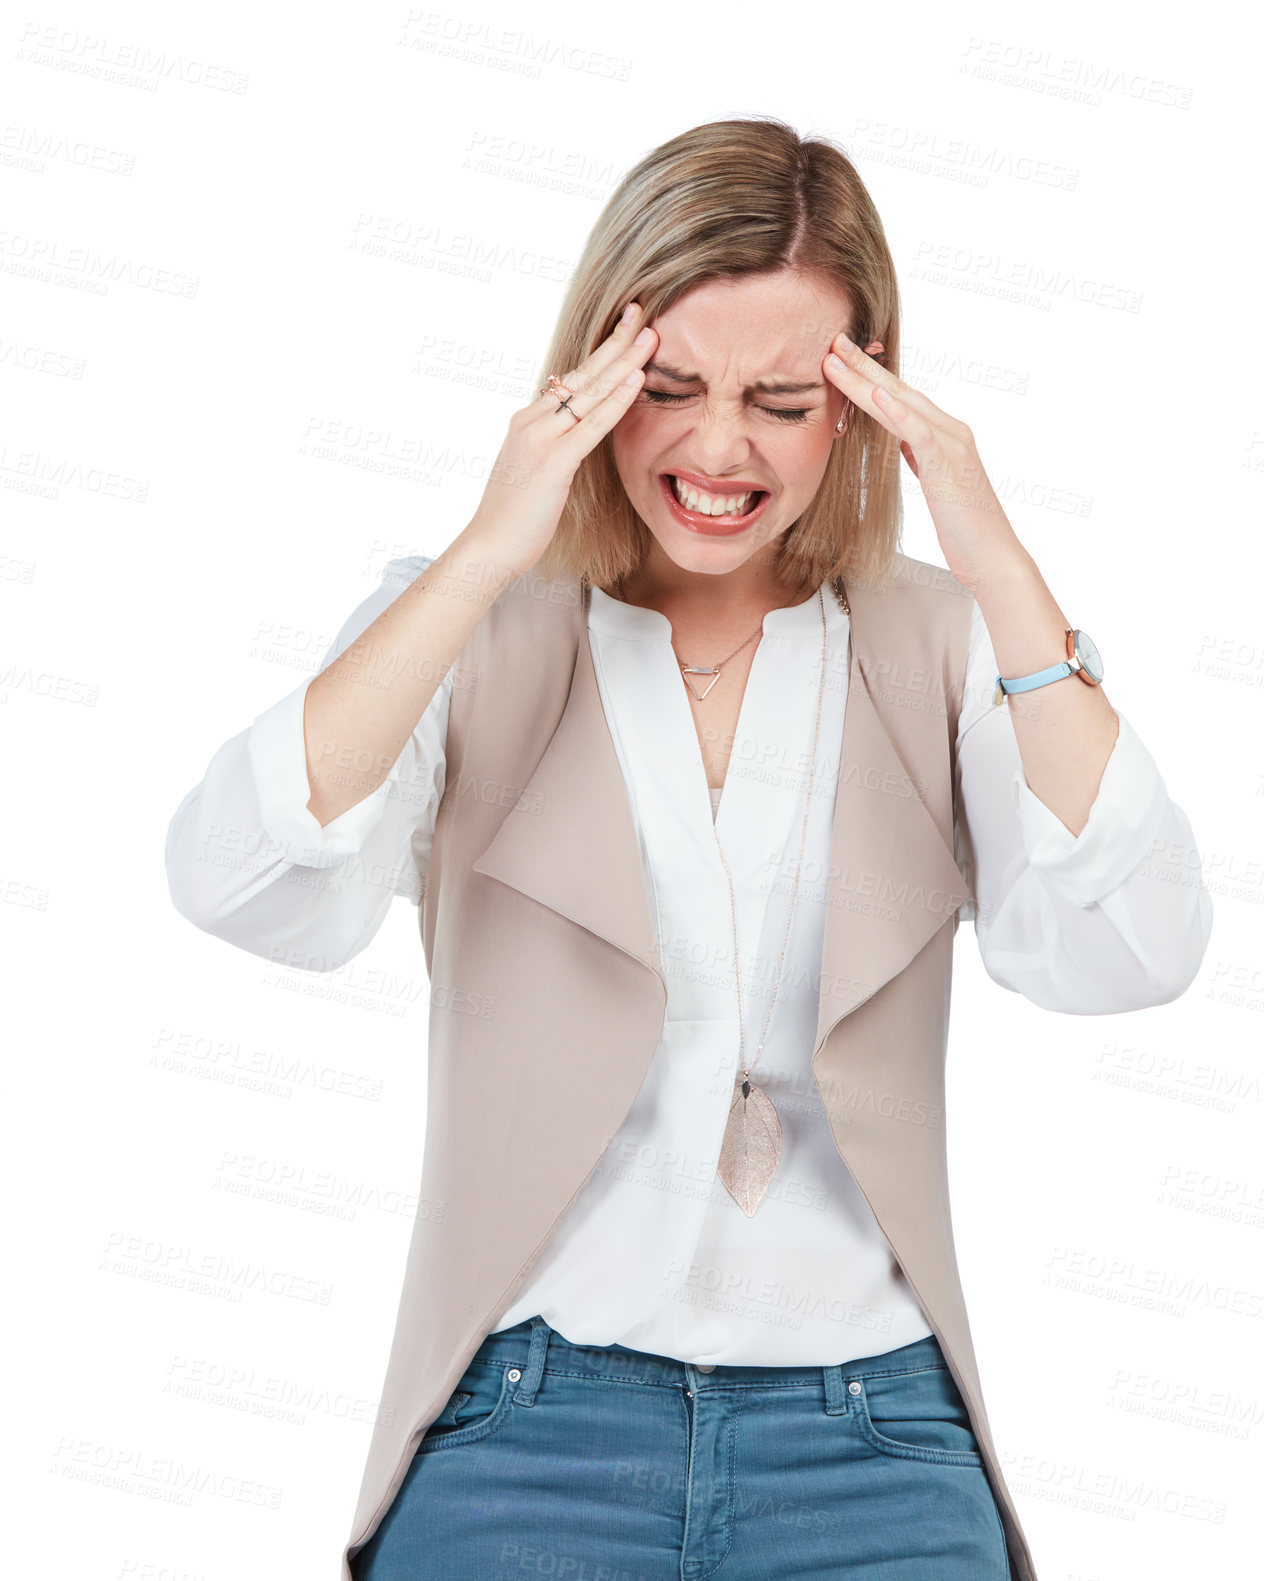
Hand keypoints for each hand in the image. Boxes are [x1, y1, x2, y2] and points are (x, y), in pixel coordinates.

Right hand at [467, 303, 657, 578]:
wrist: (488, 547)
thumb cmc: (514, 518)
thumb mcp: (535, 473)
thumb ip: (555, 449)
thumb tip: (576, 438)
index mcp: (528, 421)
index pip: (572, 379)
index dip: (601, 353)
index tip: (625, 328)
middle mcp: (532, 420)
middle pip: (582, 373)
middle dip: (615, 341)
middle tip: (642, 311)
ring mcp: (540, 439)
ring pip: (589, 391)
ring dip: (623, 361)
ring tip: (651, 335)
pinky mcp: (552, 462)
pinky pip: (591, 424)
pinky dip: (616, 399)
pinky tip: (636, 379)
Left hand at [822, 332, 1023, 593]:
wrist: (993, 558)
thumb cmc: (965, 529)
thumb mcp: (937, 486)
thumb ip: (922, 458)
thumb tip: (904, 442)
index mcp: (944, 436)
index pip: (902, 399)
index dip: (871, 377)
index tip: (841, 359)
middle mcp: (950, 432)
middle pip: (900, 391)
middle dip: (864, 366)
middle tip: (832, 341)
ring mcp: (952, 445)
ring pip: (904, 404)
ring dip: (867, 381)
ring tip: (837, 360)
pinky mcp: (949, 466)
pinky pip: (920, 433)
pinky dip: (899, 412)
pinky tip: (878, 394)